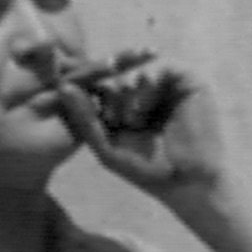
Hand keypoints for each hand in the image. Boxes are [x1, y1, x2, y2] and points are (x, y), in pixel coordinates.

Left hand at [58, 56, 224, 199]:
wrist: (185, 184)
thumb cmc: (143, 169)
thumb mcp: (104, 144)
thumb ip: (83, 116)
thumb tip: (63, 85)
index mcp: (123, 102)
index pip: (98, 83)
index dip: (87, 94)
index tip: (85, 113)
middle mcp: (144, 89)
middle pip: (113, 74)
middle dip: (108, 98)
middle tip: (115, 122)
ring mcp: (167, 84)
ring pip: (132, 70)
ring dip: (126, 95)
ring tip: (132, 121)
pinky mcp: (188, 80)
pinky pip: (158, 67)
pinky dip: (146, 86)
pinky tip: (143, 110)